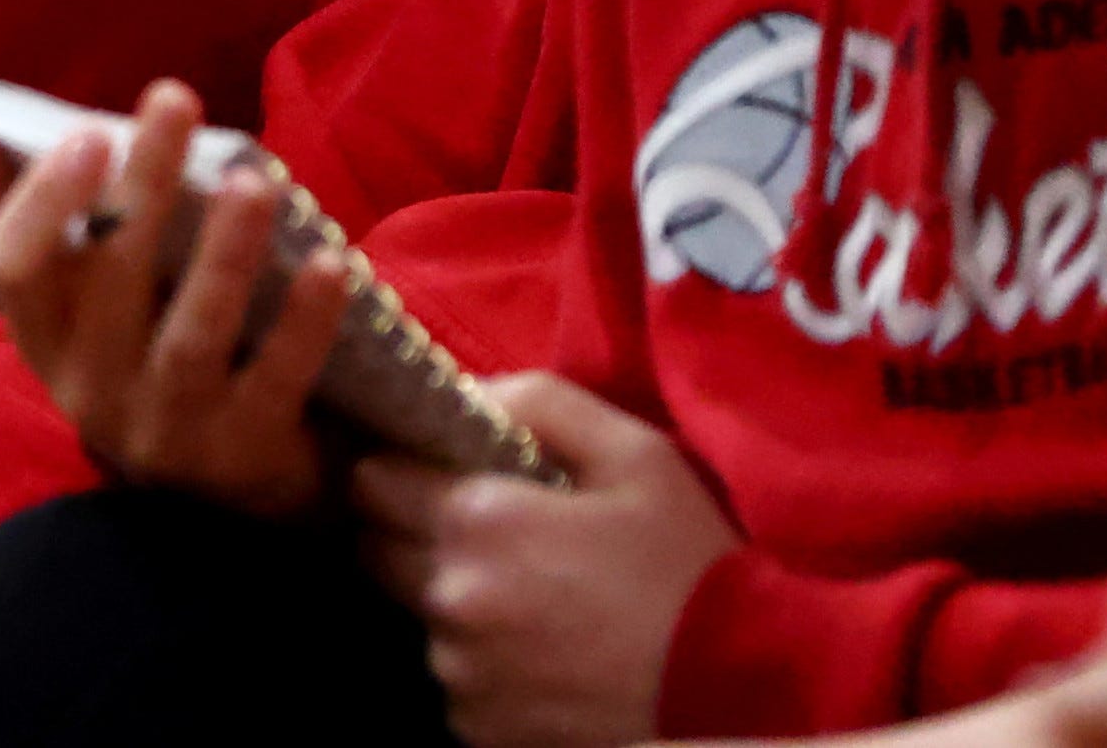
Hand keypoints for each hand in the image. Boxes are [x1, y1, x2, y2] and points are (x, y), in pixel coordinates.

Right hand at [0, 81, 348, 516]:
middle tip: (175, 100)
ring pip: (192, 333)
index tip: (86, 132)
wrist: (224, 487)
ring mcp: (169, 425)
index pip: (14, 272)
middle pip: (112, 281)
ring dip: (225, 252)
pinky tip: (329, 264)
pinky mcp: (244, 451)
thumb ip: (7, 206)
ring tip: (255, 182)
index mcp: (45, 336)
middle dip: (144, 187)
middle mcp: (93, 386)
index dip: (43, 203)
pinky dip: (302, 322)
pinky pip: (275, 379)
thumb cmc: (137, 347)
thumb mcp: (69, 293)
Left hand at [352, 372, 735, 747]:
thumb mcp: (632, 452)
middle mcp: (451, 601)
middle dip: (409, 529)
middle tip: (477, 527)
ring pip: (418, 615)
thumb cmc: (685, 561)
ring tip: (525, 591)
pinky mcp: (479, 728)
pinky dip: (480, 657)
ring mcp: (460, 673)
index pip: (372, 482)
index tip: (424, 466)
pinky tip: (539, 645)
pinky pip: (455, 675)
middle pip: (378, 550)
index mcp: (478, 523)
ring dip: (449, 596)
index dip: (394, 467)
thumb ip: (540, 403)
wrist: (735, 688)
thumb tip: (469, 392)